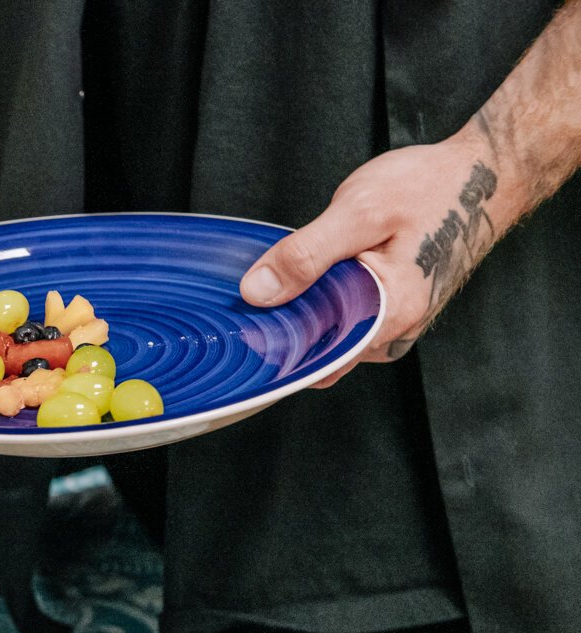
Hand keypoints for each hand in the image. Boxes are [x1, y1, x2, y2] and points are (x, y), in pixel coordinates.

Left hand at [239, 131, 502, 386]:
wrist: (483, 174)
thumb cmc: (429, 187)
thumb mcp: (358, 211)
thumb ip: (306, 255)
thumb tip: (258, 292)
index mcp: (388, 315)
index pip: (315, 361)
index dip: (276, 344)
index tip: (246, 322)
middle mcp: (396, 330)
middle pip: (321, 352)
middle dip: (289, 326)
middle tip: (268, 287)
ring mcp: (399, 322)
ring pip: (334, 335)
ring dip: (310, 311)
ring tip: (301, 272)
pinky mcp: (397, 308)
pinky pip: (350, 319)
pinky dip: (328, 301)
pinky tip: (324, 272)